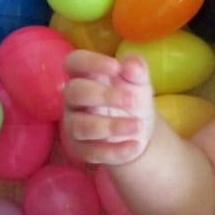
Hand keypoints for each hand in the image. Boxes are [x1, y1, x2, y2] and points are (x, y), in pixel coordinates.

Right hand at [62, 50, 155, 164]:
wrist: (139, 132)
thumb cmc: (132, 99)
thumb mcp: (140, 82)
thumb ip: (136, 69)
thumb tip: (130, 65)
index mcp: (86, 76)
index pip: (74, 62)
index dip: (90, 62)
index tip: (116, 67)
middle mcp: (75, 101)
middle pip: (74, 92)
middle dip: (104, 95)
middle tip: (133, 100)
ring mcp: (75, 126)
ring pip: (81, 126)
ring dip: (111, 126)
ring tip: (138, 125)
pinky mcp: (82, 150)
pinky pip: (92, 153)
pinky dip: (115, 151)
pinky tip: (135, 145)